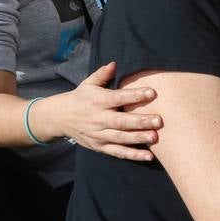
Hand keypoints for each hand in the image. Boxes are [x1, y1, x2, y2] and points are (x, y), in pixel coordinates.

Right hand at [46, 62, 160, 161]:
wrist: (61, 118)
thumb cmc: (81, 97)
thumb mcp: (88, 83)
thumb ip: (102, 74)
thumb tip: (114, 64)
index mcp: (97, 101)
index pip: (117, 98)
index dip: (134, 95)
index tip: (152, 93)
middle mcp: (98, 119)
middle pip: (121, 122)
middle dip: (140, 122)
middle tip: (158, 120)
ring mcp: (99, 135)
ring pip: (121, 139)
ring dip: (138, 139)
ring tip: (155, 137)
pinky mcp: (100, 147)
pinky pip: (118, 153)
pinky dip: (133, 156)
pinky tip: (148, 157)